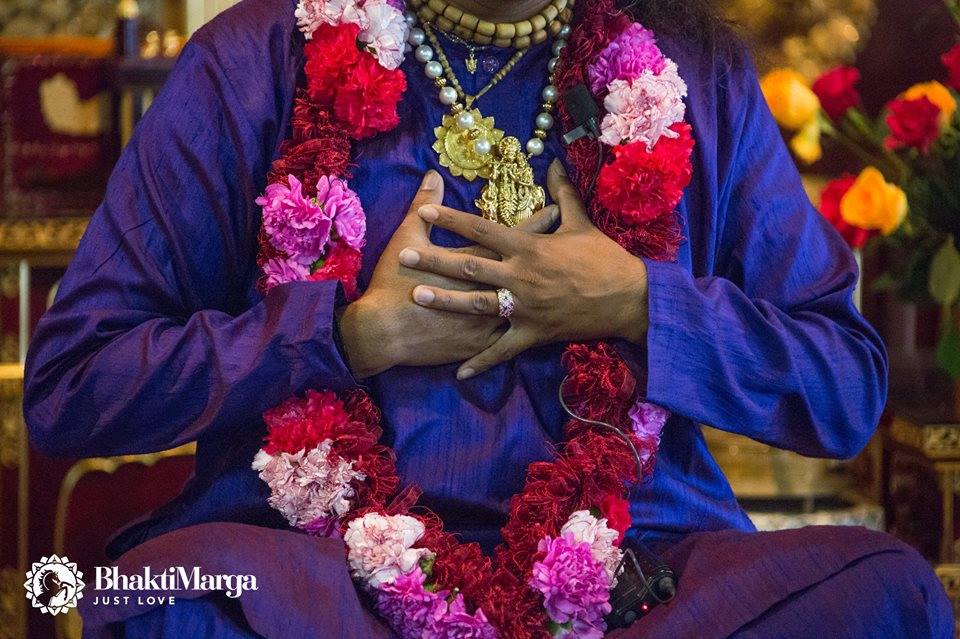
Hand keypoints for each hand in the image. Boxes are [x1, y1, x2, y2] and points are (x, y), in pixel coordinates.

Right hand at [338, 171, 558, 378]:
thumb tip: (433, 176)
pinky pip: (509, 342)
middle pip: (527, 268)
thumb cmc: (393, 282)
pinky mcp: (480, 342)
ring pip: (525, 306)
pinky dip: (523, 335)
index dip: (536, 223)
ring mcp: (488, 318)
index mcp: (475, 260)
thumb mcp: (407, 237)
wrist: (385, 332)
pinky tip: (542, 331)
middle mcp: (489, 288)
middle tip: (574, 245)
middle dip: (551, 255)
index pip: (512, 237)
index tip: (556, 211)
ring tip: (565, 285)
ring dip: (545, 296)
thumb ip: (423, 204)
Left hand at [398, 160, 648, 379]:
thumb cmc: (604, 259)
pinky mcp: (533, 334)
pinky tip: (458, 373)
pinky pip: (502, 350)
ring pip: (477, 304)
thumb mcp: (582, 223)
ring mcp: (524, 307)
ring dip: (446, 301)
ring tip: (417, 296)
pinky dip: (481, 362)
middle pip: (469, 265)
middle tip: (405, 255)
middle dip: (435, 260)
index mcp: (528, 247)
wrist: (629, 298)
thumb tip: (555, 162)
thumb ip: (563, 194)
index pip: (481, 229)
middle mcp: (520, 275)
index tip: (424, 210)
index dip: (451, 219)